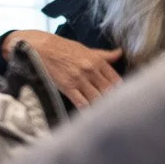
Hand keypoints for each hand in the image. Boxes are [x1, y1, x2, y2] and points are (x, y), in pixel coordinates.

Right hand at [6, 30, 122, 106]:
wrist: (38, 47)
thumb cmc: (62, 47)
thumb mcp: (85, 49)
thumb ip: (104, 55)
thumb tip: (120, 53)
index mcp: (97, 61)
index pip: (116, 79)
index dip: (122, 90)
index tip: (126, 98)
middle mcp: (91, 70)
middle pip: (109, 90)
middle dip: (114, 100)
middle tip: (120, 110)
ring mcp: (79, 79)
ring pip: (97, 97)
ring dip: (102, 106)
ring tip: (109, 115)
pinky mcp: (67, 87)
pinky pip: (81, 102)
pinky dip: (88, 110)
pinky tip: (92, 116)